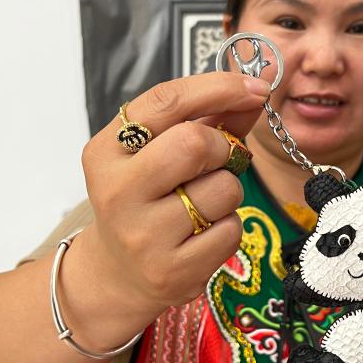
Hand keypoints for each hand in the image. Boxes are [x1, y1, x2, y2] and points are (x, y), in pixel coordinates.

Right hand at [65, 72, 269, 346]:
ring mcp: (142, 235)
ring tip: (203, 205)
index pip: (166, 101)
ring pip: (223, 189)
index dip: (218, 88)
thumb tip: (255, 91)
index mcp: (106, 150)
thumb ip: (207, 119)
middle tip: (219, 160)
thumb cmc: (147, 201)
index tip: (254, 88)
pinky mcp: (171, 270)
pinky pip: (230, 231)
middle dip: (222, 147)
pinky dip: (228, 228)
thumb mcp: (159, 154)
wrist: (118, 275)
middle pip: (194, 143)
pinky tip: (202, 235)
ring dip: (228, 191)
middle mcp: (117, 191)